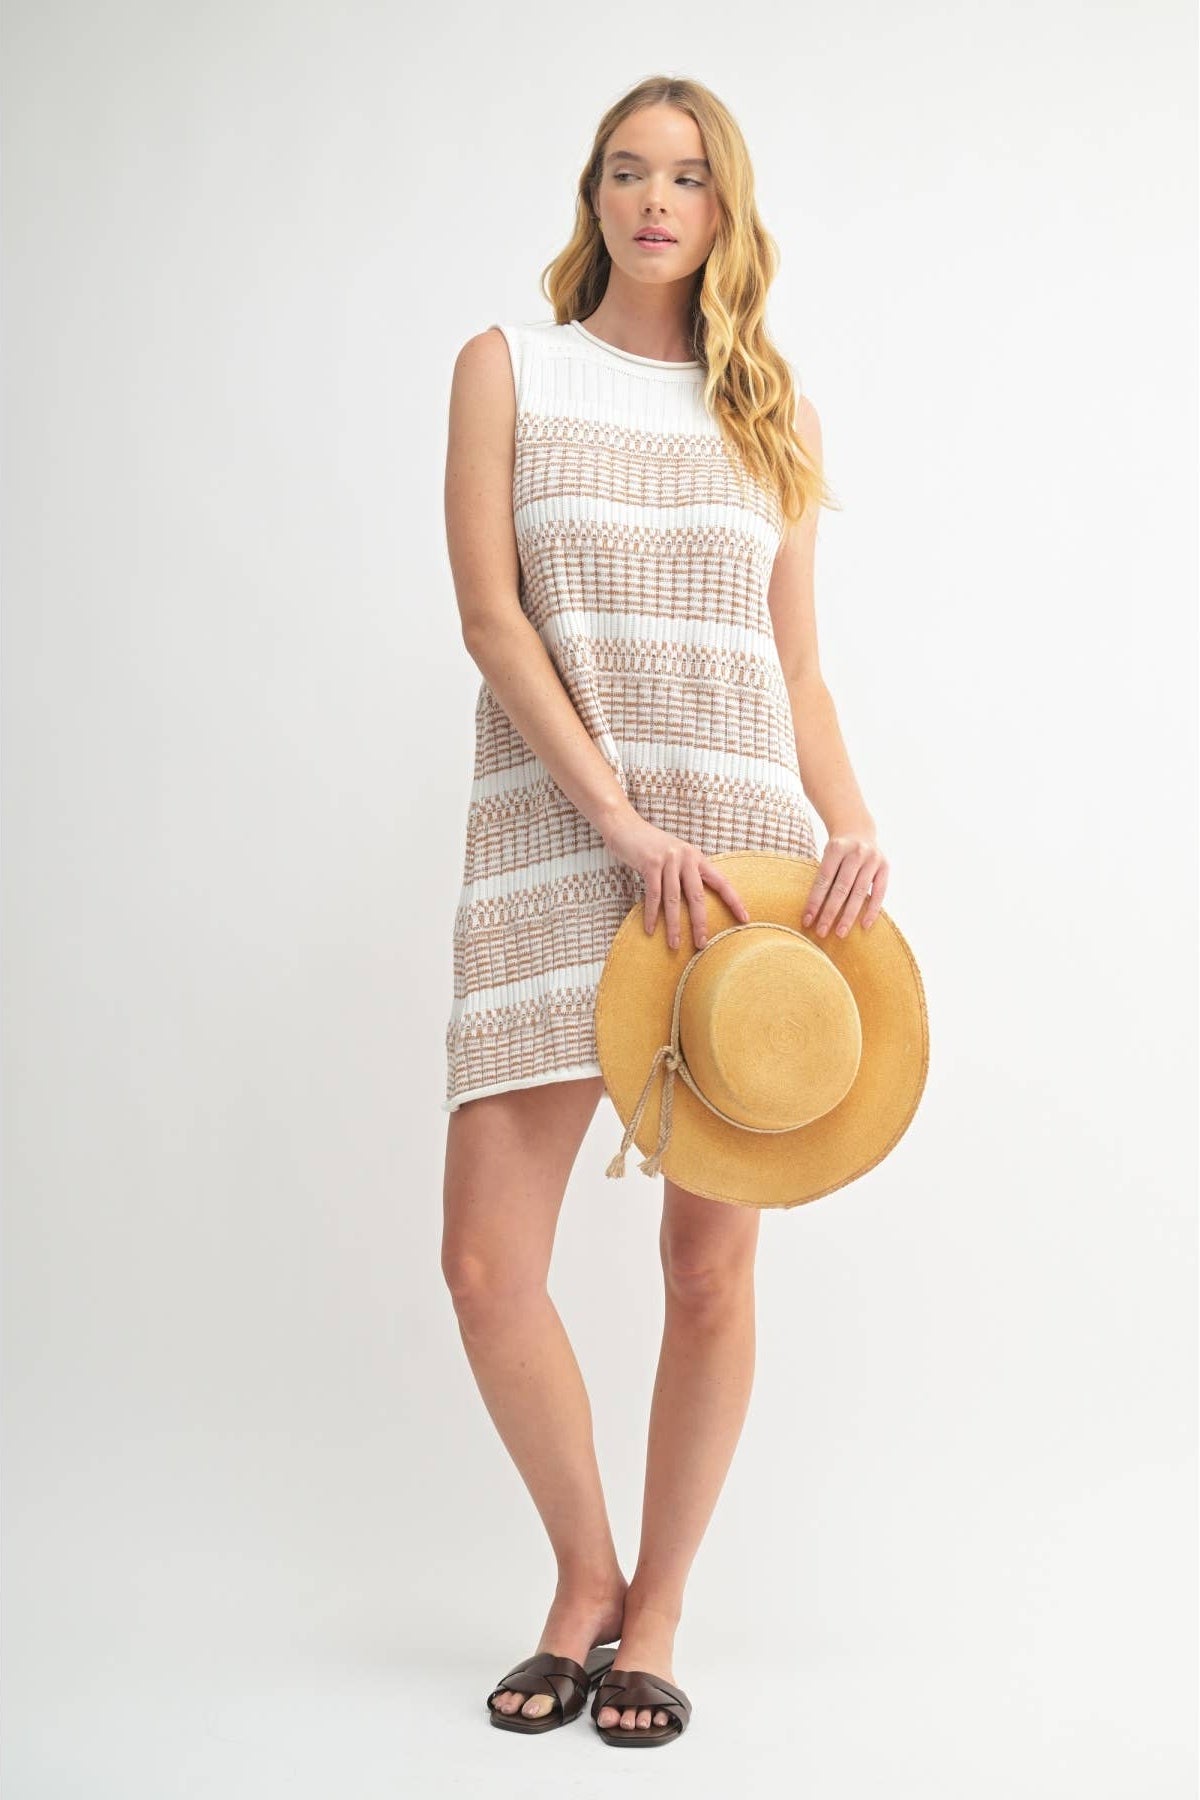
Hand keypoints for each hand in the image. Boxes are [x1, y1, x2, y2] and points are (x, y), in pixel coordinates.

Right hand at [601, 812, 750, 949]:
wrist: (626, 825)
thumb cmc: (651, 845)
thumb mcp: (676, 855)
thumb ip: (687, 872)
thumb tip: (696, 901)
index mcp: (697, 857)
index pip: (721, 882)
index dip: (734, 901)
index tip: (745, 919)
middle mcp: (686, 857)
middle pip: (697, 896)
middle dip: (700, 922)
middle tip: (701, 943)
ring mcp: (668, 860)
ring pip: (673, 899)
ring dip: (674, 925)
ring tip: (674, 944)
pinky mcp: (650, 863)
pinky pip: (653, 895)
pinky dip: (651, 914)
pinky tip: (650, 930)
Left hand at [802, 832, 888, 938]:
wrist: (858, 829)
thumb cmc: (837, 851)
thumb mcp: (827, 856)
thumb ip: (824, 878)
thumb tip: (811, 913)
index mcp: (836, 847)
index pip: (823, 879)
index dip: (814, 901)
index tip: (807, 921)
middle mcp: (856, 852)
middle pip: (841, 888)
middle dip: (830, 912)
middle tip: (822, 932)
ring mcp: (873, 859)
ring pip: (859, 893)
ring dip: (849, 916)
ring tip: (840, 933)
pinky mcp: (885, 866)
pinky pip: (879, 893)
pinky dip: (872, 910)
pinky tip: (864, 926)